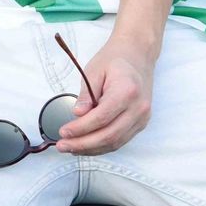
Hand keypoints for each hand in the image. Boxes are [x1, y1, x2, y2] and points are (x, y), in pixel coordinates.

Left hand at [57, 35, 157, 154]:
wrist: (137, 56)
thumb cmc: (114, 60)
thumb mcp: (94, 71)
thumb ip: (86, 94)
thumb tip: (78, 114)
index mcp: (127, 92)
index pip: (101, 118)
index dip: (81, 129)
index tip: (63, 132)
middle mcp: (139, 108)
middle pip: (109, 135)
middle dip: (84, 144)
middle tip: (63, 145)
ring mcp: (142, 118)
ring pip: (116, 142)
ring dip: (92, 149)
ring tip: (70, 148)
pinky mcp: (140, 123)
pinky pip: (121, 140)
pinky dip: (102, 146)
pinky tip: (86, 146)